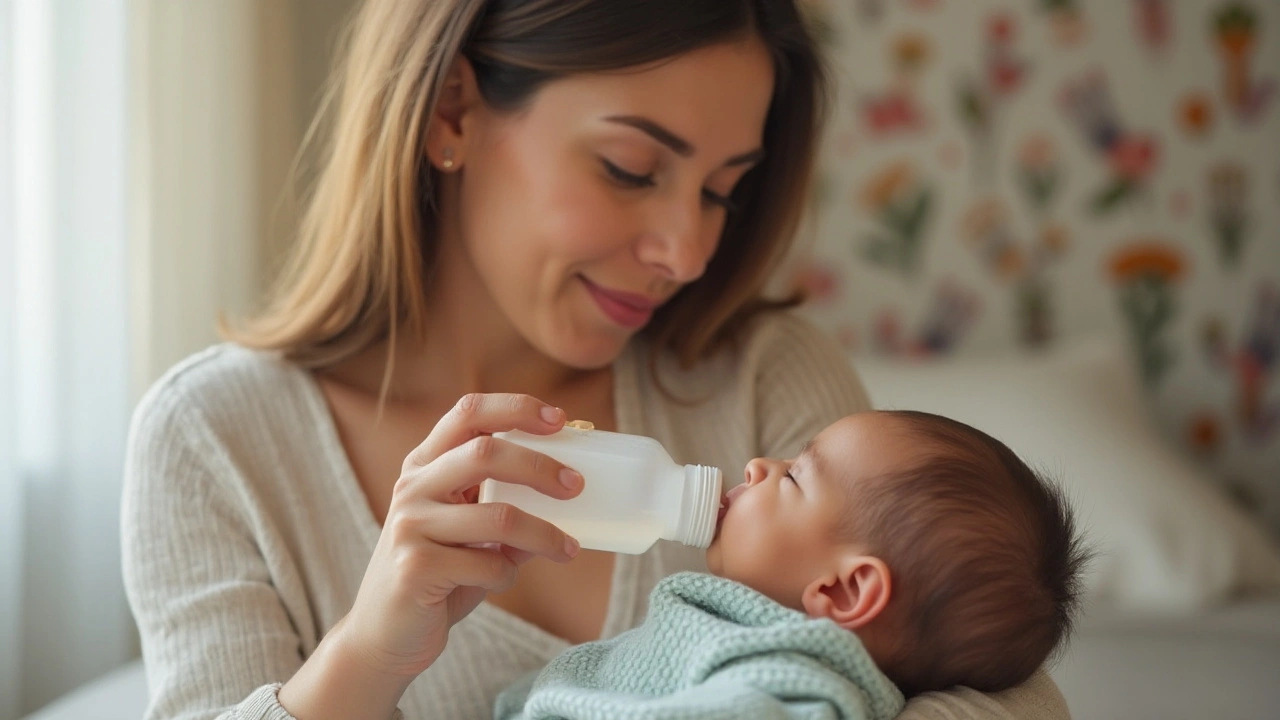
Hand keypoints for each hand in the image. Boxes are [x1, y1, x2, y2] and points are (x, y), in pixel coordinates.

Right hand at [336, 393, 582, 678]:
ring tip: (567, 548)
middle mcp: (412, 488)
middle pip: (486, 452)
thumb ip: (504, 508)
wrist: (383, 636)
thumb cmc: (437, 576)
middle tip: (576, 486)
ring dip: (543, 534)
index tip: (559, 419)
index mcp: (424, 466)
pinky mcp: (415, 568)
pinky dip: (506, 574)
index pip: (468, 413)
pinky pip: (488, 564)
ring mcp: (410, 526)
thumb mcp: (467, 532)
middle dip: (540, 466)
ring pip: (499, 516)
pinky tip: (498, 580)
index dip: (516, 408)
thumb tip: (566, 491)